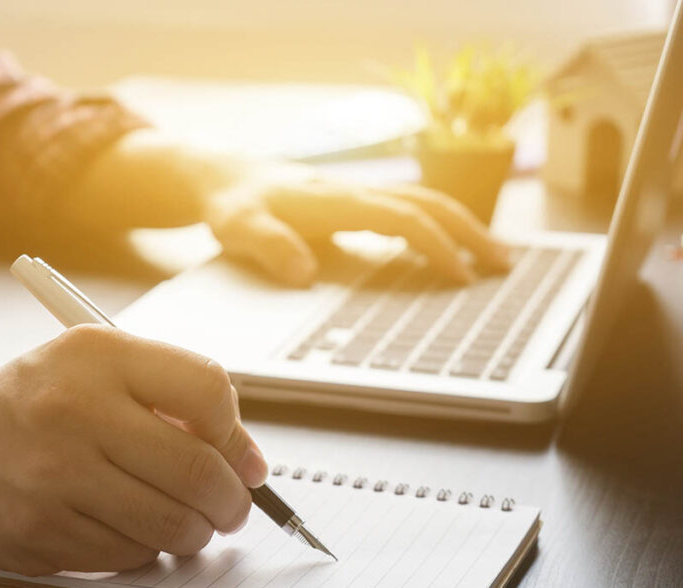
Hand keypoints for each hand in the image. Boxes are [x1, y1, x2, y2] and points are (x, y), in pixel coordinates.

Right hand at [0, 325, 266, 575]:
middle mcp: (74, 412)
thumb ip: (170, 396)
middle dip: (231, 502)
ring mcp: (53, 477)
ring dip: (192, 533)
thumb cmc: (31, 404)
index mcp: (95, 356)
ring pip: (169, 525)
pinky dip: (142, 550)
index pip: (207, 390)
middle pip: (197, 471)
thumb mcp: (94, 367)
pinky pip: (127, 556)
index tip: (241, 459)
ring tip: (183, 521)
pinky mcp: (39, 533)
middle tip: (231, 507)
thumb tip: (246, 460)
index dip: (236, 435)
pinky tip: (124, 527)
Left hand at [62, 129, 509, 286]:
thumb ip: (269, 248)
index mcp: (335, 200)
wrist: (222, 175)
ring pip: (424, 202)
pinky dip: (438, 227)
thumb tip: (304, 275)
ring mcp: (357, 194)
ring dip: (462, 227)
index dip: (434, 245)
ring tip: (493, 258)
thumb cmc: (231, 204)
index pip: (401, 218)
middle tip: (503, 266)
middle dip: (470, 232)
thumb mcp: (238, 228)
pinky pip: (407, 210)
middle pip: (428, 203)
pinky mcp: (354, 202)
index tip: (459, 275)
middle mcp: (355, 192)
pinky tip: (449, 250)